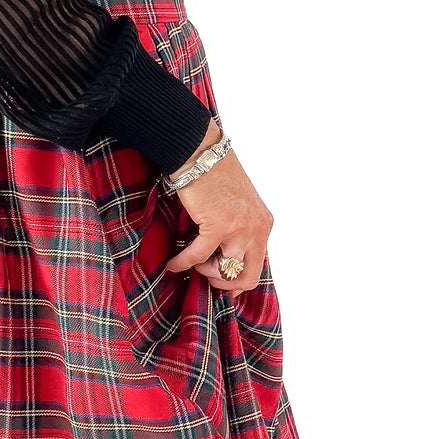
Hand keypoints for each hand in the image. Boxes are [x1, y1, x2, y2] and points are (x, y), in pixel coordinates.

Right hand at [162, 119, 273, 292]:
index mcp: (264, 224)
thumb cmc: (213, 176)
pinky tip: (173, 264)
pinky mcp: (218, 225)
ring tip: (191, 261)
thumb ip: (238, 232)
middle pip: (247, 277)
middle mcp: (257, 228)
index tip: (220, 285)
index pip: (257, 267)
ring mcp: (240, 228)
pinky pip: (198, 256)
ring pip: (224, 271)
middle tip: (204, 275)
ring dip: (204, 271)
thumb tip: (226, 261)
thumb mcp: (238, 207)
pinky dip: (182, 263)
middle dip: (222, 282)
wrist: (200, 153)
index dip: (237, 282)